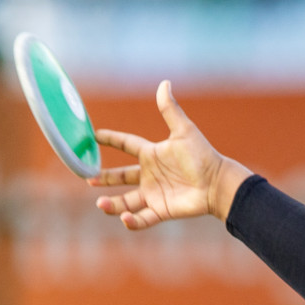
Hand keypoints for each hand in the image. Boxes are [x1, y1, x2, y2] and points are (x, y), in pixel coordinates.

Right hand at [88, 80, 252, 228]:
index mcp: (152, 154)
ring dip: (113, 204)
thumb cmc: (202, 156)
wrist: (217, 183)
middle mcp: (150, 175)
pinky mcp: (161, 210)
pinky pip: (142, 218)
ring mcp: (154, 193)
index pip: (127, 144)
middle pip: (121, 177)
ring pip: (127, 201)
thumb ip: (170, 109)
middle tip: (87, 179)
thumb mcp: (184, 130)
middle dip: (104, 179)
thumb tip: (164, 83)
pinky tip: (124, 218)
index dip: (111, 139)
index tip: (94, 136)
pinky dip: (132, 221)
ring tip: (100, 203)